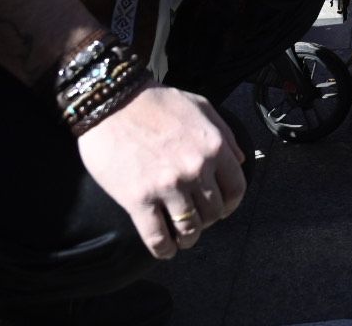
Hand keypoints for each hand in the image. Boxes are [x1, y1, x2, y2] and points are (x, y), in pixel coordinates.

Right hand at [77, 84, 245, 259]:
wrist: (112, 102)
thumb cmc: (156, 102)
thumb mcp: (201, 106)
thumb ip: (225, 134)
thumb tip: (239, 160)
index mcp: (214, 147)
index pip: (236, 189)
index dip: (231, 204)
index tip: (222, 209)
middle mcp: (195, 169)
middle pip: (213, 212)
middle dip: (208, 220)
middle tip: (198, 220)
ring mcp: (167, 186)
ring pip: (189, 229)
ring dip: (188, 238)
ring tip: (183, 238)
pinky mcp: (138, 200)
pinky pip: (157, 237)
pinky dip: (164, 249)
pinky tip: (164, 249)